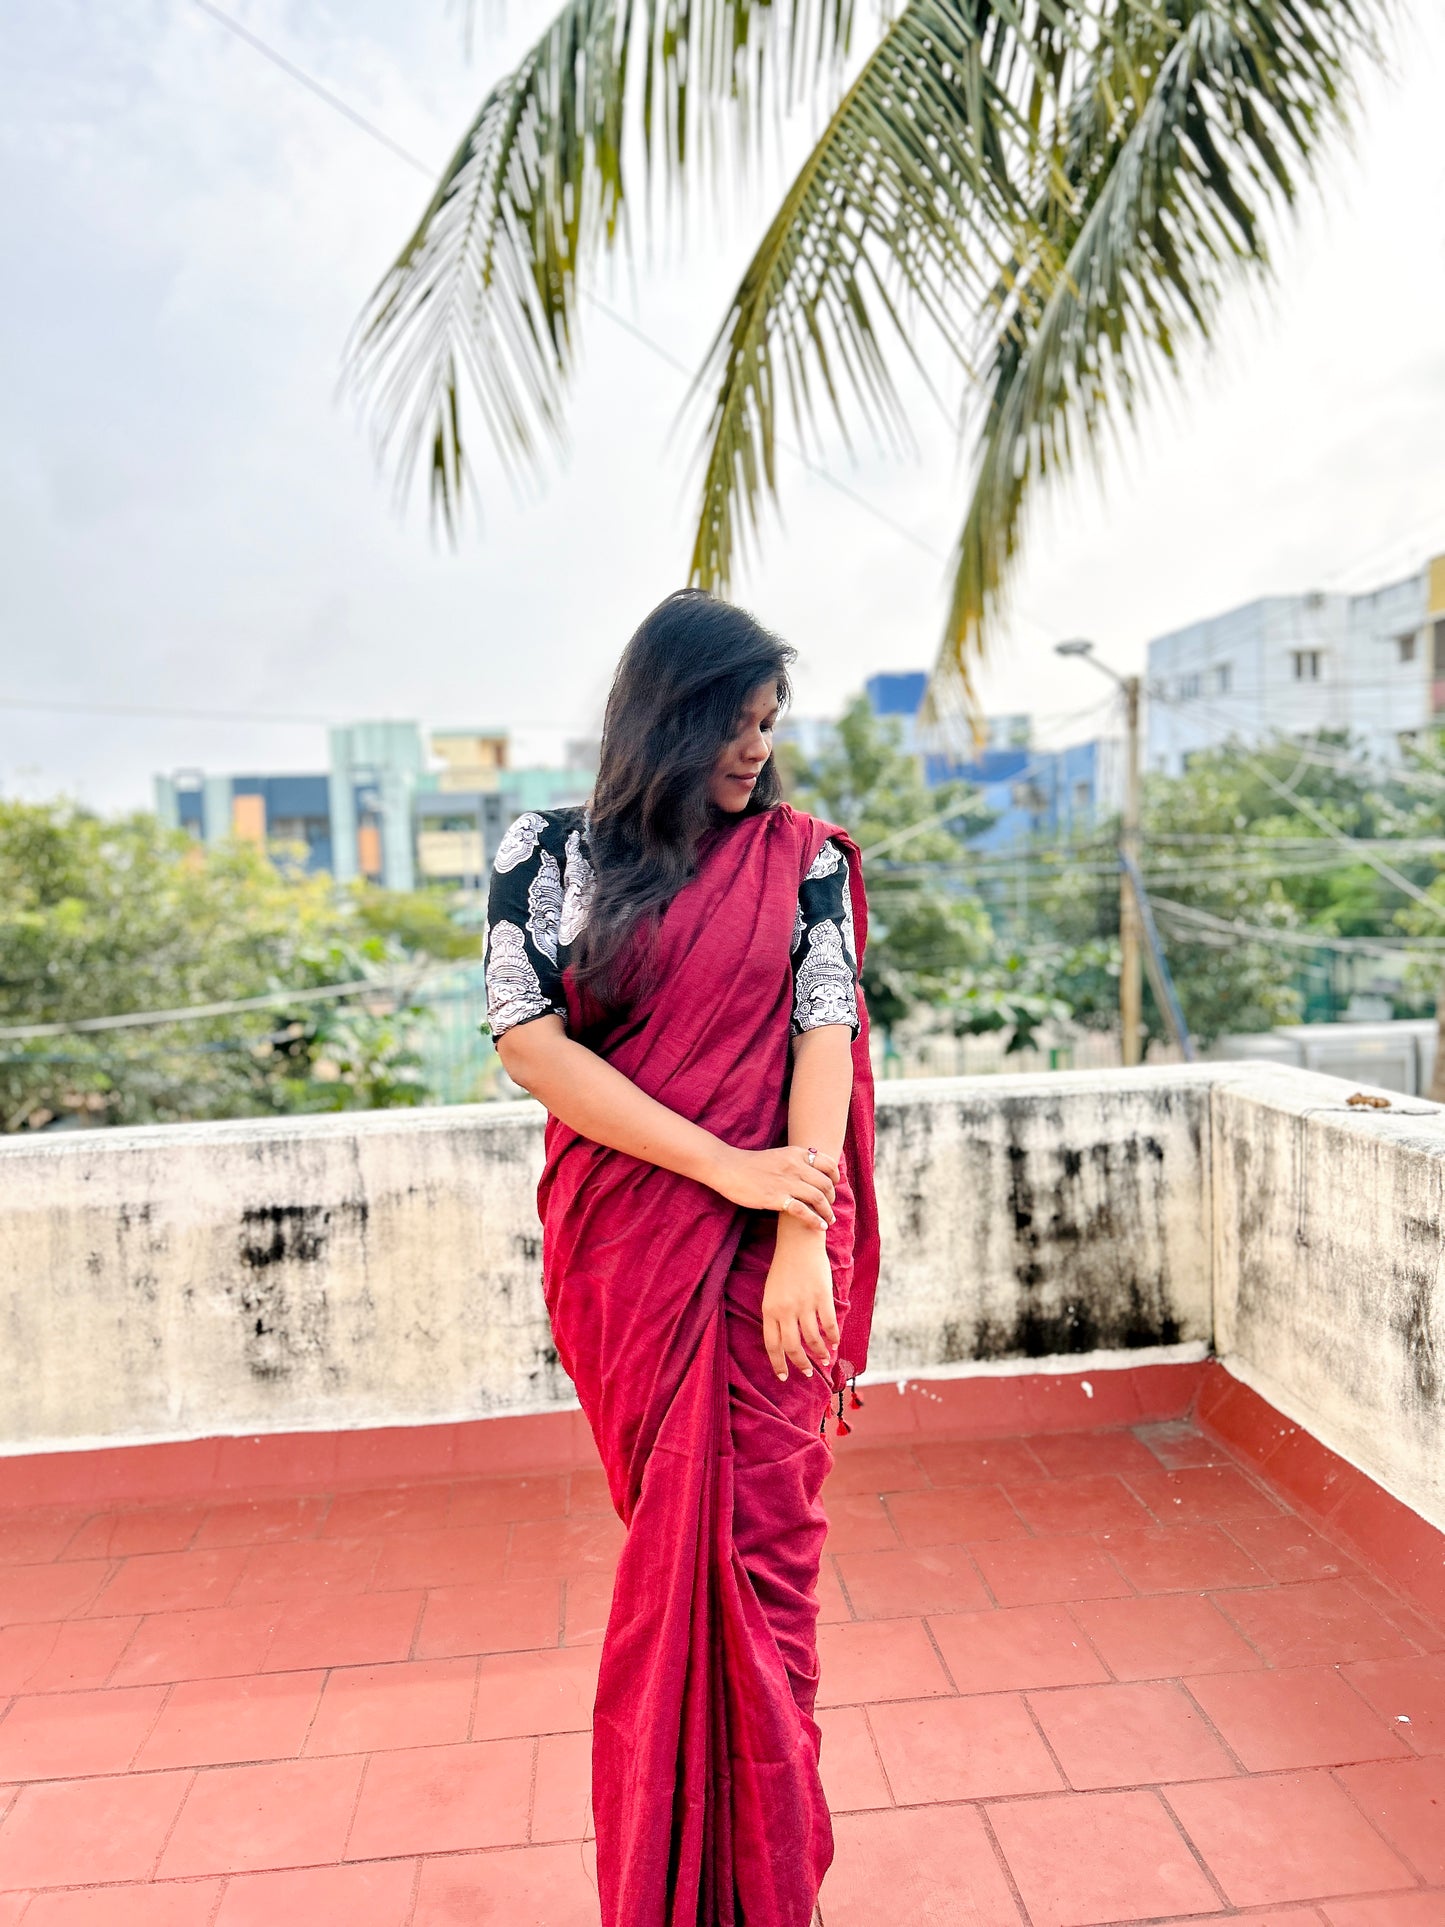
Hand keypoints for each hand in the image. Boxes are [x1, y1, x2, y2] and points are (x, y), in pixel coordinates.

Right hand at [708, 1143, 840, 1229]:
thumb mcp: (779, 1154)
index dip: (835, 1176)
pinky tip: (820, 1226)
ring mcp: (786, 1183)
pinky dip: (815, 1220)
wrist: (728, 1168)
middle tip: (831, 1207)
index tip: (834, 1185)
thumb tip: (813, 1170)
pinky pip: (803, 1211)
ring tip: (829, 1219)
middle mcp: (795, 1166)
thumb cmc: (752, 1164)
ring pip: (818, 1197)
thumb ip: (796, 1161)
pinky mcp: (777, 1198)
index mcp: (796, 1154)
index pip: (828, 1163)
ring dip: (828, 1211)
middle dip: (832, 1198)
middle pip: (825, 1183)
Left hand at [762, 1229, 840, 1379]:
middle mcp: (785, 1310)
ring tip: (824, 1359)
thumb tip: (785, 1341)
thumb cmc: (784, 1268)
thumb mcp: (771, 1293)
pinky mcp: (821, 1297)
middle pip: (793, 1346)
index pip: (772, 1344)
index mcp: (769, 1309)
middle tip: (808, 1372)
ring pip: (813, 1339)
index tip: (784, 1376)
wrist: (798, 1243)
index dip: (778, 1363)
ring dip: (820, 1353)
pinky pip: (829, 1324)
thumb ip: (776, 1315)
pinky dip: (833, 1337)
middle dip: (801, 1364)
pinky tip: (835, 1343)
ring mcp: (804, 1304)